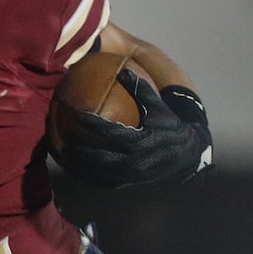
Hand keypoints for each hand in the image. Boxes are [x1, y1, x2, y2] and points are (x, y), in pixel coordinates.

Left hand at [62, 71, 213, 186]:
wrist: (187, 154)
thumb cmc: (171, 127)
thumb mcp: (159, 107)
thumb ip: (141, 90)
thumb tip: (123, 70)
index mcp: (143, 140)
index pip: (112, 132)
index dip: (93, 124)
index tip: (77, 115)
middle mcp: (136, 160)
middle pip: (102, 157)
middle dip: (81, 150)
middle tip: (65, 139)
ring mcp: (132, 175)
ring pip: (101, 173)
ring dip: (82, 165)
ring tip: (65, 155)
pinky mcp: (130, 183)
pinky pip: (106, 183)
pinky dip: (89, 177)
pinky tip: (75, 170)